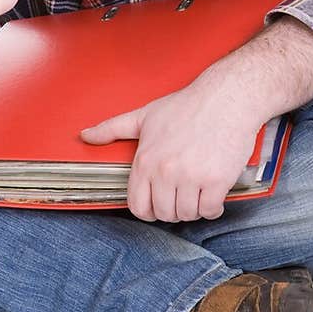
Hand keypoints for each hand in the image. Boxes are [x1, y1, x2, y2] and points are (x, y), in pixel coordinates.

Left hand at [79, 77, 262, 222]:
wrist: (227, 97)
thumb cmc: (188, 105)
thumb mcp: (145, 115)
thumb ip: (112, 128)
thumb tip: (86, 135)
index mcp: (145, 159)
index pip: (138, 206)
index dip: (148, 209)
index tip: (158, 204)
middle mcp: (165, 171)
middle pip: (164, 213)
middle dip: (173, 209)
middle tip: (182, 195)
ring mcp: (191, 177)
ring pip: (187, 214)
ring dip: (193, 208)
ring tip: (197, 192)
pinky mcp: (217, 181)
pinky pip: (210, 210)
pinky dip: (212, 208)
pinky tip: (213, 194)